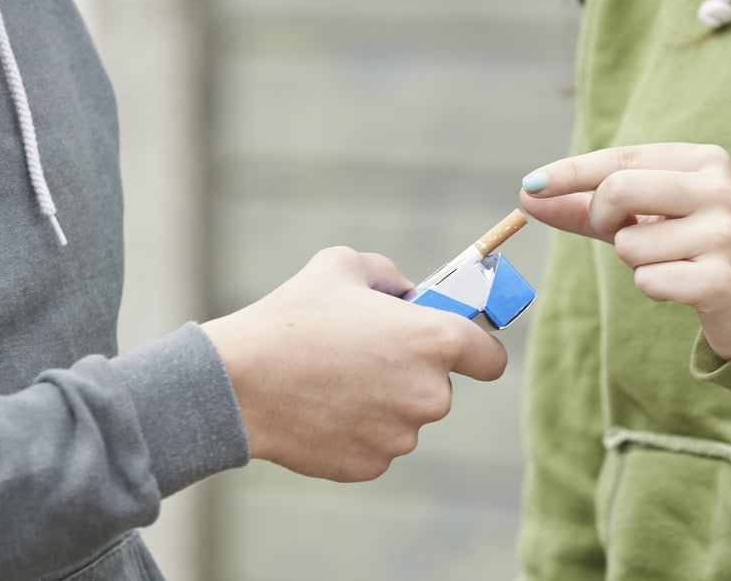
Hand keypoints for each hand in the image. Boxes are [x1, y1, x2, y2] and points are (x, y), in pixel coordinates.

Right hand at [202, 246, 507, 481]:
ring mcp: (400, 436)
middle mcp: (429, 395)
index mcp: (434, 341)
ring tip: (332, 379)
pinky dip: (356, 429)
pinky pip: (375, 444)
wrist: (239, 382)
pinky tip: (321, 408)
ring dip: (382, 402)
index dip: (475, 349)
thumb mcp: (342, 265)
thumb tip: (404, 293)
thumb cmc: (292, 318)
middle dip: (411, 372)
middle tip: (364, 353)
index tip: (454, 346)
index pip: (491, 358)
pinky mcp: (370, 465)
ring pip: (404, 417)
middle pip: (440, 387)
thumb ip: (389, 275)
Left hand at [519, 143, 730, 358]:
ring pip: (628, 244)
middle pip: (617, 190)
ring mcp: (723, 233)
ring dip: (636, 262)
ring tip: (672, 262)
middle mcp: (717, 188)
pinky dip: (653, 289)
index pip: (620, 158)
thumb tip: (526, 196)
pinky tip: (683, 286)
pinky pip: (648, 281)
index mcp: (701, 161)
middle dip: (603, 218)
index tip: (530, 185)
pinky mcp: (720, 279)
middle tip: (623, 233)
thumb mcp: (641, 219)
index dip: (570, 173)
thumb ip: (585, 207)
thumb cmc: (691, 248)